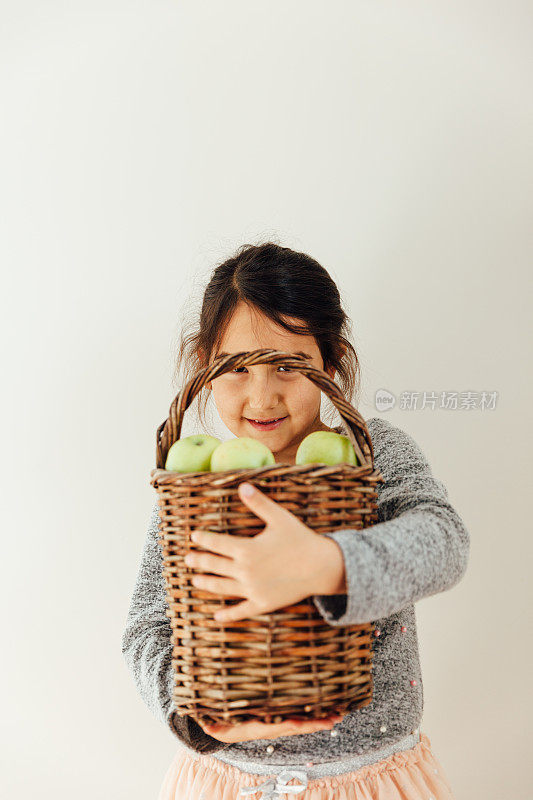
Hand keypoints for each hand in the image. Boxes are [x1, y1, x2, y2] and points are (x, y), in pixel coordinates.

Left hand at [185, 481, 345, 622]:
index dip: (204, 539)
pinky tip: (217, 617)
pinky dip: (228, 615)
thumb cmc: (301, 539)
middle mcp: (245, 571)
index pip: (217, 544)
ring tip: (195, 581)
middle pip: (215, 565)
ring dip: (206, 584)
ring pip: (223, 587)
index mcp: (247, 549)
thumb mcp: (279, 517)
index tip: (194, 536)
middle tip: (187, 558)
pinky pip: (241, 611)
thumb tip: (242, 485)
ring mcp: (253, 589)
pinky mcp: (263, 603)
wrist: (322, 567)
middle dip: (200, 561)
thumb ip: (259, 503)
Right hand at [199, 713, 344, 742]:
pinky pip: (300, 719)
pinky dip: (314, 717)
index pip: (275, 725)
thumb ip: (210, 722)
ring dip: (319, 720)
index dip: (288, 723)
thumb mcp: (215, 722)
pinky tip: (327, 712)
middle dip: (314, 723)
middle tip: (333, 719)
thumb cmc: (220, 721)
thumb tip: (202, 721)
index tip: (300, 722)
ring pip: (302, 723)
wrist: (223, 730)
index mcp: (256, 727)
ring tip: (337, 715)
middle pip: (296, 726)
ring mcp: (277, 725)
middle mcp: (270, 727)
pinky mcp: (280, 721)